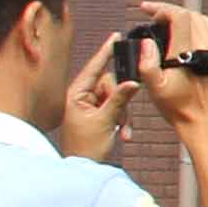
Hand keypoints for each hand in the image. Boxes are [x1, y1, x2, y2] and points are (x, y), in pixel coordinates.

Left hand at [56, 28, 135, 163]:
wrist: (84, 170)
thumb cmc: (86, 148)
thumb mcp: (105, 121)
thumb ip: (119, 99)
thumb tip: (132, 81)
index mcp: (75, 95)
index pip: (94, 68)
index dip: (105, 52)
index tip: (115, 37)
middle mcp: (81, 98)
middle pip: (109, 84)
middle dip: (119, 100)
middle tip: (120, 117)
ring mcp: (89, 107)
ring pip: (115, 97)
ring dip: (121, 114)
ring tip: (120, 131)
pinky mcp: (97, 116)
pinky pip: (115, 109)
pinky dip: (120, 121)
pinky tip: (121, 134)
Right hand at [136, 1, 207, 135]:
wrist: (206, 123)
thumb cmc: (180, 109)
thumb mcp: (155, 89)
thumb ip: (148, 63)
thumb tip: (146, 42)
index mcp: (188, 51)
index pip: (180, 16)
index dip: (162, 8)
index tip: (146, 10)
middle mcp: (206, 47)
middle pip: (191, 14)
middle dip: (170, 10)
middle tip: (153, 14)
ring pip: (203, 21)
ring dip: (184, 16)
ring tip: (166, 20)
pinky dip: (196, 27)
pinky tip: (183, 34)